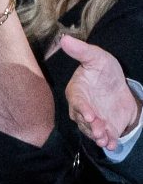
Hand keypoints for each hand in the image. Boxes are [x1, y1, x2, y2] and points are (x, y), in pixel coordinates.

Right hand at [62, 36, 140, 151]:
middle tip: (99, 131)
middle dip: (91, 127)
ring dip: (98, 136)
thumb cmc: (103, 71)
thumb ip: (82, 51)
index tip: (89, 114)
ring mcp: (93, 120)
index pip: (77, 102)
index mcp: (77, 92)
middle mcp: (82, 109)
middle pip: (83, 120)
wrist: (118, 87)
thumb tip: (65, 39)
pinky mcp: (106, 128)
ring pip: (92, 131)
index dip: (82, 108)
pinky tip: (113, 144)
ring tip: (106, 140)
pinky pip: (105, 137)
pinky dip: (109, 142)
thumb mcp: (97, 58)